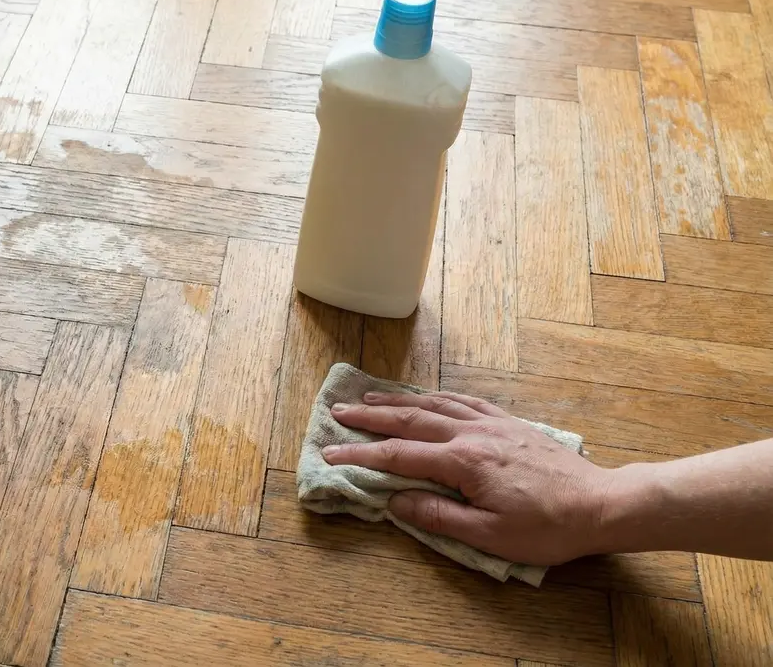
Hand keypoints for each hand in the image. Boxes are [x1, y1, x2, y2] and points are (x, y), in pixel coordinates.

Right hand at [322, 391, 615, 564]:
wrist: (601, 505)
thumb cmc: (546, 528)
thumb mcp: (489, 536)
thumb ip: (438, 516)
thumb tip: (396, 501)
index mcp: (464, 462)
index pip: (400, 455)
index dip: (361, 455)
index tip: (330, 453)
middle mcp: (473, 434)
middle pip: (410, 419)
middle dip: (370, 415)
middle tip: (338, 410)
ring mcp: (492, 424)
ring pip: (434, 403)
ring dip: (398, 399)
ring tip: (369, 396)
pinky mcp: (509, 423)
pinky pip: (463, 401)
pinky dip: (436, 396)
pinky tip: (426, 396)